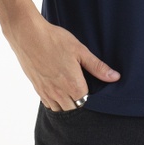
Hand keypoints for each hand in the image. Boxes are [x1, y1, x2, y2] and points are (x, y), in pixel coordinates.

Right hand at [4, 13, 120, 110]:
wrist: (28, 35)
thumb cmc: (55, 40)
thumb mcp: (80, 50)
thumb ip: (97, 67)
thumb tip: (115, 77)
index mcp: (73, 85)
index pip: (86, 101)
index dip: (89, 94)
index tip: (89, 83)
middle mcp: (59, 93)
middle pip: (73, 108)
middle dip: (78, 100)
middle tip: (80, 84)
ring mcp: (46, 92)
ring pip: (59, 108)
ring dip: (66, 103)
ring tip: (69, 87)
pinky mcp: (36, 88)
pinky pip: (48, 103)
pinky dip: (54, 100)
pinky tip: (57, 87)